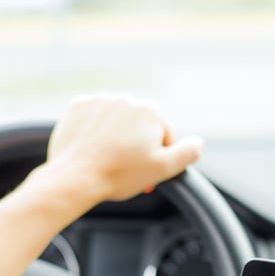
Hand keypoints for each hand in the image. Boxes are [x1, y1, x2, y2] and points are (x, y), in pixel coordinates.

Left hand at [45, 94, 203, 201]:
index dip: (156, 157)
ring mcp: (99, 100)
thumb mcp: (163, 168)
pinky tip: (92, 148)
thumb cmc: (120, 174)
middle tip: (126, 170)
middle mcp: (126, 98)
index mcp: (150, 111)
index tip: (145, 172)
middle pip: (138, 126)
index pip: (162, 135)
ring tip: (107, 160)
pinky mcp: (78, 106)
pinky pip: (92, 117)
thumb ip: (187, 153)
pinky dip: (94, 131)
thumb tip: (198, 142)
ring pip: (115, 121)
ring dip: (115, 137)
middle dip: (136, 146)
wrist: (75, 177)